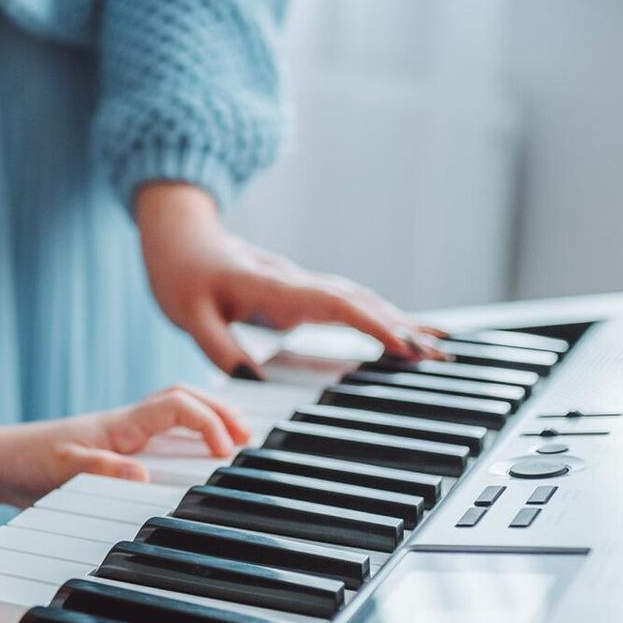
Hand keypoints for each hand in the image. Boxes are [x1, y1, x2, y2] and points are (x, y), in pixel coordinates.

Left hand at [0, 385, 250, 507]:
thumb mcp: (61, 472)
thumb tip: (144, 475)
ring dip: (208, 418)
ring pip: (175, 410)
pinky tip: (197, 452)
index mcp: (120, 424)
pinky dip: (188, 433)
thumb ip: (100, 471)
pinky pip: (162, 430)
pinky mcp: (116, 448)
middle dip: (221, 410)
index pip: (176, 406)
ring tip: (237, 438)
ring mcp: (122, 433)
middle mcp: (125, 423)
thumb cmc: (26, 463)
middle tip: (249, 435)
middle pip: (184, 399)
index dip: (207, 422)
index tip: (225, 451)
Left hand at [135, 181, 445, 375]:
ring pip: (362, 302)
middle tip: (441, 354)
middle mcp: (297, 283)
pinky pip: (351, 304)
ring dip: (401, 322)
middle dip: (402, 327)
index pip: (335, 305)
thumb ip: (219, 347)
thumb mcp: (188, 314)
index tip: (404, 344)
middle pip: (361, 303)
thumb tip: (250, 382)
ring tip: (441, 346)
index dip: (371, 324)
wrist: (180, 240)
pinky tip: (406, 332)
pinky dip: (384, 317)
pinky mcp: (303, 292)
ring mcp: (304, 286)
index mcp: (274, 287)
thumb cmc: (183, 274)